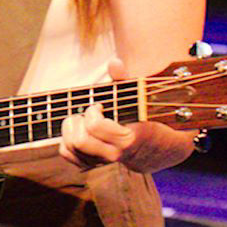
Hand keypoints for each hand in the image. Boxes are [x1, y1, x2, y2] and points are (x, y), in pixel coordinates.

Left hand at [58, 59, 195, 173]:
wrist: (160, 149)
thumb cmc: (148, 118)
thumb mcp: (140, 99)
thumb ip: (125, 81)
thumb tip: (114, 62)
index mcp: (127, 139)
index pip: (95, 126)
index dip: (92, 112)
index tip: (99, 106)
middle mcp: (113, 154)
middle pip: (78, 141)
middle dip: (76, 122)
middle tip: (86, 114)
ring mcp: (102, 161)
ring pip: (70, 149)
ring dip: (69, 131)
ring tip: (82, 122)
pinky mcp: (92, 164)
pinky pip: (67, 155)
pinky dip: (66, 141)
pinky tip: (78, 131)